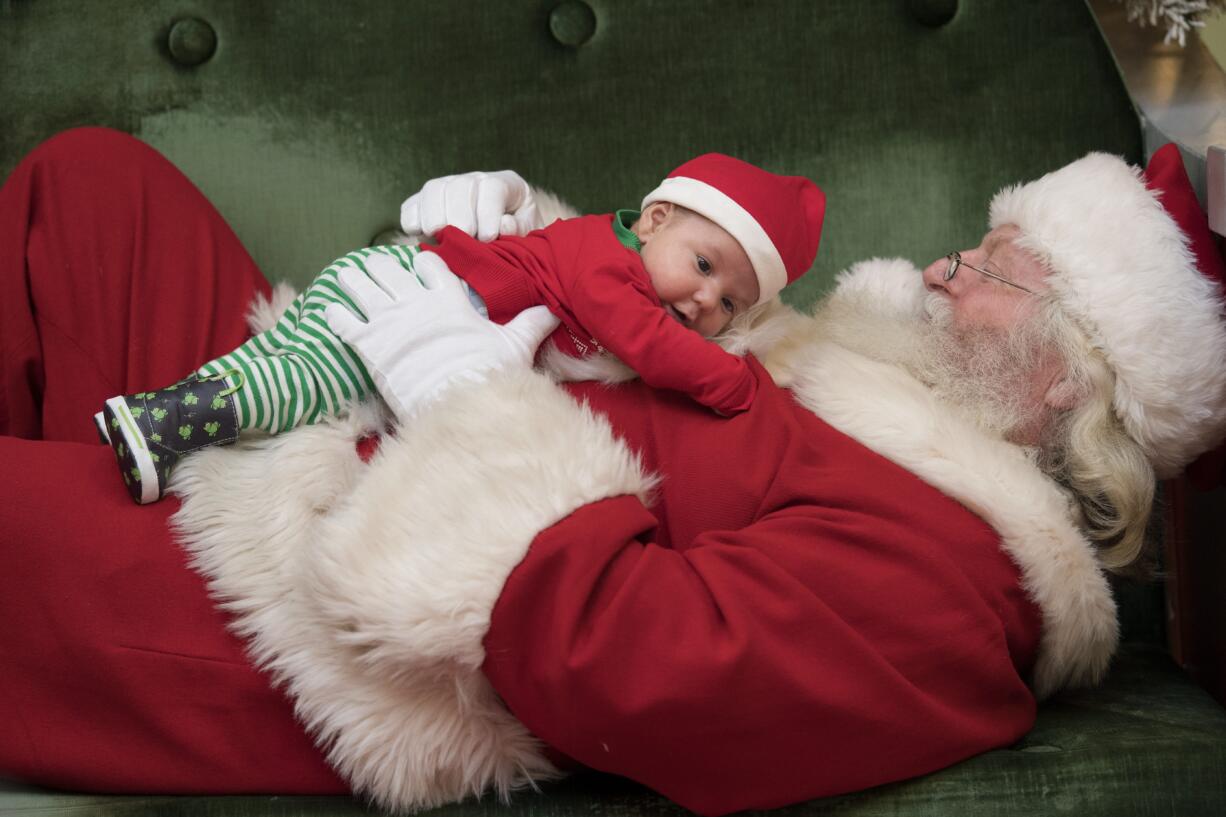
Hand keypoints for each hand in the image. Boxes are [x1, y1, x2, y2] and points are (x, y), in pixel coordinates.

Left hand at [324, 252, 558, 420]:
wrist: (458, 404)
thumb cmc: (488, 375)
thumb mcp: (515, 346)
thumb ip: (530, 323)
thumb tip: (554, 309)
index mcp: (448, 298)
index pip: (430, 264)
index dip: (423, 261)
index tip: (418, 262)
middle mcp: (415, 301)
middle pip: (389, 268)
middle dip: (381, 266)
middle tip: (376, 267)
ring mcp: (388, 320)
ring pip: (359, 284)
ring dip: (352, 280)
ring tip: (347, 276)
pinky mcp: (367, 344)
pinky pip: (341, 319)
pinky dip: (335, 314)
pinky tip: (331, 311)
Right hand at [400, 170, 540, 240]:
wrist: (502, 241)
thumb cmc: (517, 238)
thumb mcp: (527, 234)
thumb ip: (519, 230)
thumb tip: (502, 225)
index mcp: (505, 184)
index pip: (491, 187)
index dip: (487, 212)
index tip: (488, 238)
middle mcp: (474, 180)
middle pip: (459, 186)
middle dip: (460, 217)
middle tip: (464, 240)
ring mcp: (448, 188)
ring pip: (433, 190)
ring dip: (435, 217)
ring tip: (442, 239)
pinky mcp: (425, 203)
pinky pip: (411, 205)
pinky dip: (412, 220)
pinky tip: (423, 236)